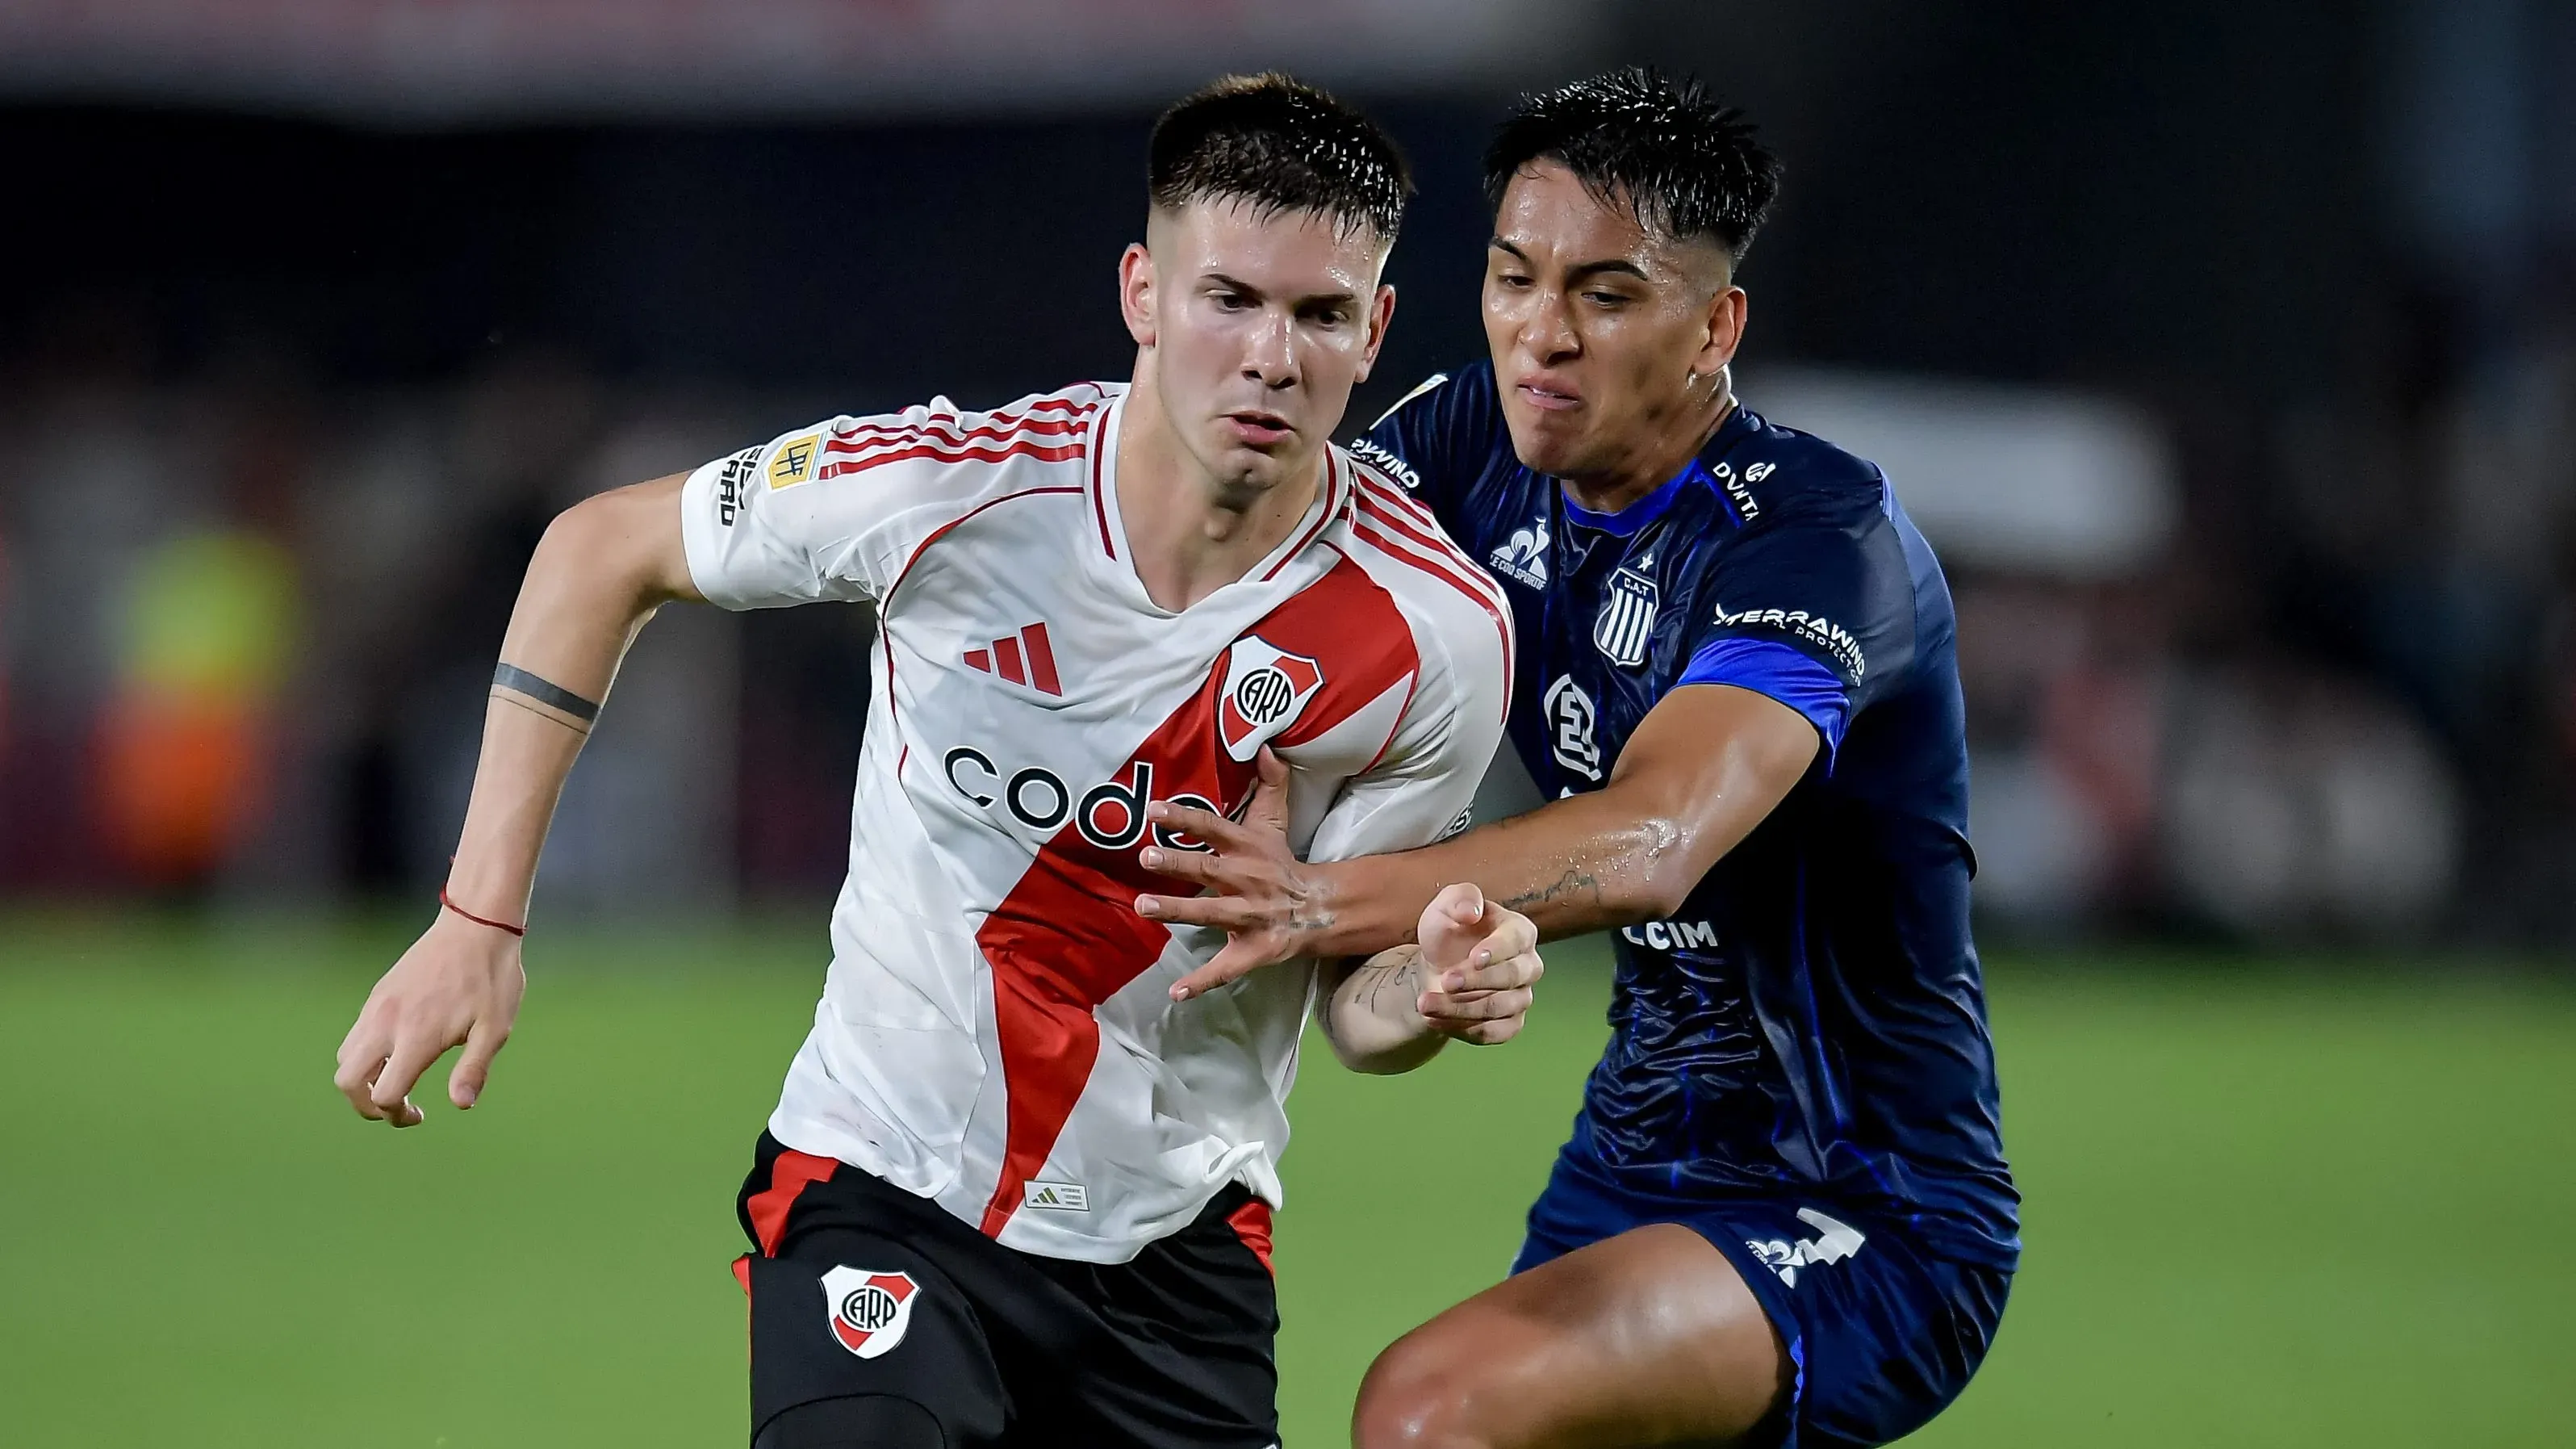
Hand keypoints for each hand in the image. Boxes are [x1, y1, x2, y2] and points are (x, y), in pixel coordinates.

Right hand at [334, 908, 526, 1126]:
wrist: (476, 925)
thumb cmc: (491, 978)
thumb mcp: (495, 1028)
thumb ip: (474, 1068)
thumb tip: (461, 1104)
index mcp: (416, 1036)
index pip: (383, 1094)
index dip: (396, 1115)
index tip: (419, 1114)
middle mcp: (387, 1023)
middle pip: (347, 1080)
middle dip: (364, 1105)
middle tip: (396, 1106)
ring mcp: (377, 1006)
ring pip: (345, 1056)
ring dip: (363, 1077)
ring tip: (397, 1079)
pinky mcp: (378, 993)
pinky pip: (356, 1033)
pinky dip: (365, 1054)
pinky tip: (399, 1050)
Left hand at [1137, 749, 1335, 999]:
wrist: (1319, 909)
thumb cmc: (1283, 864)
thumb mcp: (1276, 823)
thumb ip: (1270, 786)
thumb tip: (1266, 746)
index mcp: (1248, 847)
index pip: (1213, 826)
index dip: (1185, 817)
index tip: (1153, 810)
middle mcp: (1247, 879)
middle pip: (1209, 869)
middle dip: (1178, 863)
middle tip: (1146, 857)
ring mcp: (1251, 916)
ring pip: (1210, 913)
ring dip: (1178, 912)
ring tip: (1143, 908)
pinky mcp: (1254, 950)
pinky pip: (1226, 968)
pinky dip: (1203, 982)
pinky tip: (1176, 993)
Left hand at [1409, 882, 1542, 1044]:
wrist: (1438, 968)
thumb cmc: (1448, 934)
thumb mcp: (1445, 908)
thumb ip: (1459, 899)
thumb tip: (1471, 912)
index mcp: (1519, 931)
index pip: (1516, 940)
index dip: (1497, 950)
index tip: (1473, 957)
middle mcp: (1528, 965)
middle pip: (1512, 976)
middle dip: (1476, 981)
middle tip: (1445, 981)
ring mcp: (1521, 997)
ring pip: (1500, 1009)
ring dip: (1460, 1008)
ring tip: (1425, 1004)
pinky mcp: (1510, 1023)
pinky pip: (1494, 1033)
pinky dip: (1463, 1029)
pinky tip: (1435, 1020)